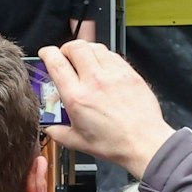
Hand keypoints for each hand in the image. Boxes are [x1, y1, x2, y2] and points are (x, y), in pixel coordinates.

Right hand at [40, 41, 174, 177]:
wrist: (144, 142)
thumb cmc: (115, 143)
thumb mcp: (78, 142)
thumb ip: (58, 132)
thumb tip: (50, 128)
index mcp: (77, 97)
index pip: (56, 62)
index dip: (47, 53)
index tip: (46, 54)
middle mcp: (95, 81)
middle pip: (75, 47)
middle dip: (66, 48)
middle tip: (66, 56)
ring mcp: (114, 75)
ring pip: (95, 47)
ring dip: (86, 50)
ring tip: (84, 59)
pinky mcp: (130, 74)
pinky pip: (113, 55)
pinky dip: (104, 56)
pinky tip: (103, 66)